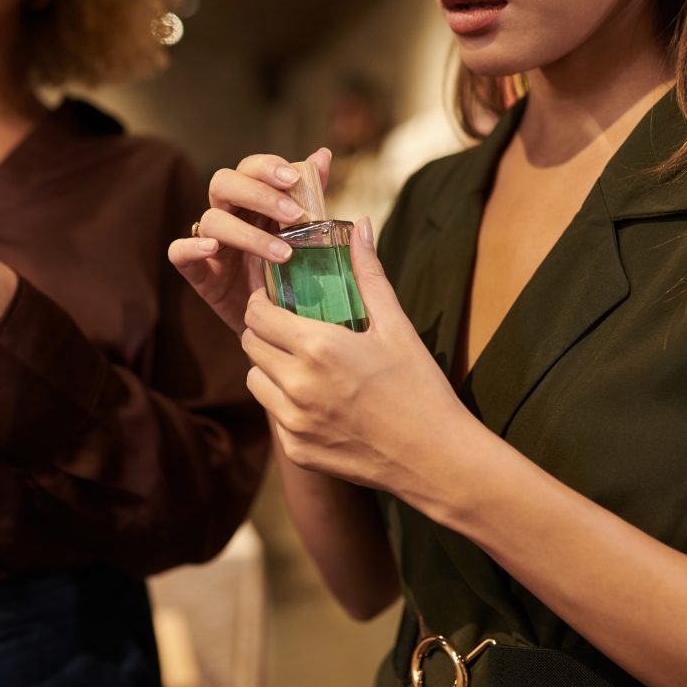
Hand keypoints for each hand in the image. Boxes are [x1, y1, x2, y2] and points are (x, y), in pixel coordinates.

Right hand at [168, 148, 329, 332]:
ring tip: (283, 254)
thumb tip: (323, 155)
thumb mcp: (306, 235)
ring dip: (247, 233)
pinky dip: (191, 246)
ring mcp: (210, 243)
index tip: (295, 179)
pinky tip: (212, 248)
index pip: (250, 168)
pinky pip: (178, 252)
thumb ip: (311, 195)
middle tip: (294, 215)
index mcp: (252, 200)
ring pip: (211, 220)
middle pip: (224, 183)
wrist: (278, 322)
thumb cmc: (291, 271)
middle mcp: (228, 214)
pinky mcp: (199, 273)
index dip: (268, 167)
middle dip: (259, 194)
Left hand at [240, 216, 470, 493]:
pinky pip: (274, 415)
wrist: (435, 459)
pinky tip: (319, 400)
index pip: (258, 314)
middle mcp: (297, 386)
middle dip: (264, 331)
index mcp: (318, 348)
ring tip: (302, 363)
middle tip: (289, 327)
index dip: (261, 301)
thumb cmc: (420, 388)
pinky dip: (286, 403)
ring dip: (269, 367)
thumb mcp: (397, 327)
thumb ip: (370, 276)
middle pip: (250, 344)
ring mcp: (293, 422)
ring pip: (255, 380)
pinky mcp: (296, 450)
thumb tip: (361, 227)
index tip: (275, 298)